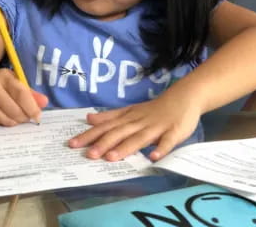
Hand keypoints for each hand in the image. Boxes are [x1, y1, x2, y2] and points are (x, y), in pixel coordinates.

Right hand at [0, 69, 47, 125]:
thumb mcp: (12, 81)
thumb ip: (29, 92)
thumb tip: (44, 102)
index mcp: (3, 77)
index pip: (21, 94)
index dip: (32, 107)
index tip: (38, 116)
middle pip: (15, 111)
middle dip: (25, 117)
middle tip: (27, 117)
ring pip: (8, 120)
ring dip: (16, 121)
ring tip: (15, 115)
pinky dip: (5, 123)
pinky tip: (2, 115)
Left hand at [68, 96, 200, 161]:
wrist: (183, 97)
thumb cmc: (154, 109)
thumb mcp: (130, 110)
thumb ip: (110, 116)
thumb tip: (88, 119)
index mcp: (128, 118)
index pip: (106, 127)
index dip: (90, 135)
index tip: (72, 144)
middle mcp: (139, 122)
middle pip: (119, 133)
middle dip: (103, 143)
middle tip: (88, 155)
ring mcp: (157, 127)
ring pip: (139, 138)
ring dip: (125, 147)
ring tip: (111, 158)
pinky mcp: (174, 132)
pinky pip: (167, 142)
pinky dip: (161, 149)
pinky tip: (153, 158)